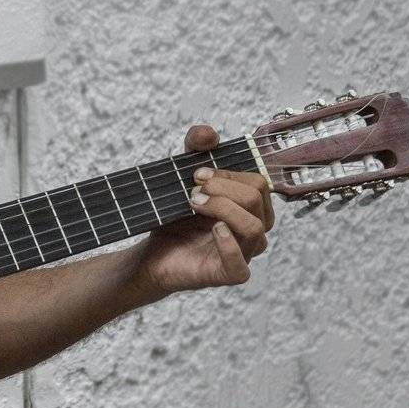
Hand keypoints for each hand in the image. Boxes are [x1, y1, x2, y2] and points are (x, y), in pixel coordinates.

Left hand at [130, 124, 274, 296]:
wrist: (151, 251)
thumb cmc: (174, 216)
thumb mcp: (181, 176)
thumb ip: (194, 149)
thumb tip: (207, 133)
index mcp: (249, 206)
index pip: (257, 182)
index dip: (228, 174)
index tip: (197, 173)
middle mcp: (253, 228)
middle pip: (256, 199)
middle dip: (223, 188)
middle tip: (193, 190)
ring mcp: (244, 253)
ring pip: (254, 227)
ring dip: (222, 208)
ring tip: (194, 204)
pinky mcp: (229, 274)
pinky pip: (241, 265)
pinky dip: (228, 244)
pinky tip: (213, 229)